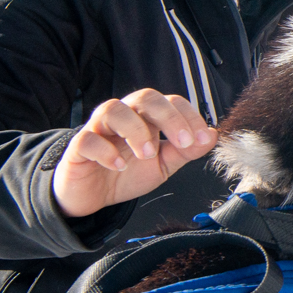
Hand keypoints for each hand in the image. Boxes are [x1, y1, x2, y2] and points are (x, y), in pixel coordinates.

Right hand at [51, 90, 216, 218]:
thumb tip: (213, 136)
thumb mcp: (164, 164)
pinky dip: (105, 150)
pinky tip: (118, 165)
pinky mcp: (78, 147)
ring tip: (147, 154)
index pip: (171, 101)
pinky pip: (87, 139)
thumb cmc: (128, 173)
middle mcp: (124, 116)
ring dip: (136, 130)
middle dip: (168, 117)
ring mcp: (98, 128)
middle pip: (145, 97)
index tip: (201, 138)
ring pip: (113, 109)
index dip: (189, 116)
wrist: (94, 195)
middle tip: (182, 142)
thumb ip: (186, 151)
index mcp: (147, 116)